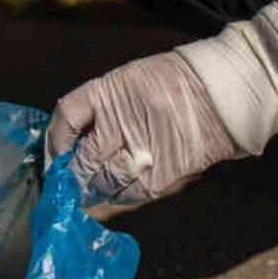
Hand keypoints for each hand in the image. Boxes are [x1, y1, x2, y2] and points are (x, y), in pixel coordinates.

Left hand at [45, 52, 239, 205]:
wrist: (224, 93)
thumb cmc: (171, 84)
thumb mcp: (128, 82)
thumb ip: (99, 109)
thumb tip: (71, 144)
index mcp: (109, 90)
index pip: (66, 116)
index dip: (54, 142)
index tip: (53, 158)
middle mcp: (121, 120)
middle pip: (82, 158)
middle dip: (70, 176)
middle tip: (66, 185)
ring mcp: (142, 150)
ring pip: (102, 181)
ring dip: (91, 190)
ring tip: (87, 191)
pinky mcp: (162, 174)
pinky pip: (129, 194)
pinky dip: (118, 196)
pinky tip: (115, 192)